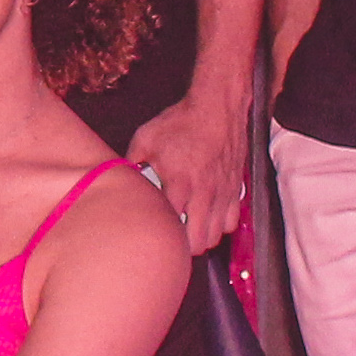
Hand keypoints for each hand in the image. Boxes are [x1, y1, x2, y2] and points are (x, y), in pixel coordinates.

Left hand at [124, 86, 249, 255]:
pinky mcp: (235, 189)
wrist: (217, 108)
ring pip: (215, 235)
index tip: (151, 233)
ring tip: (189, 232)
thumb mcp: (145, 139)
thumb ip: (130, 163)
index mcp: (179, 184)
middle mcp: (203, 193)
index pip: (171, 227)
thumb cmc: (181, 123)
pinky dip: (220, 226)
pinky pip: (232, 221)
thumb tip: (120, 178)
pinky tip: (208, 219)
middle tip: (171, 240)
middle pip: (197, 241)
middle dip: (182, 247)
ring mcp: (222, 193)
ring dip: (201, 238)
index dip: (160, 235)